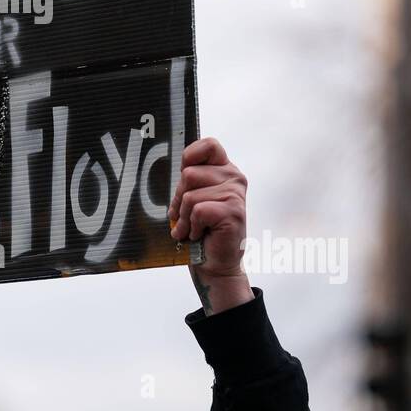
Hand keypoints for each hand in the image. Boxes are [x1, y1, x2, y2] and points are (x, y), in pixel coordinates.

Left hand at [169, 137, 253, 314]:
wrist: (215, 265)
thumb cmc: (201, 232)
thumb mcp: (193, 199)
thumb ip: (189, 181)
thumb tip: (175, 167)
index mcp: (225, 170)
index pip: (209, 145)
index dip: (190, 155)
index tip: (183, 171)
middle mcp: (234, 178)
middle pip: (189, 173)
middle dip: (179, 199)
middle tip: (186, 217)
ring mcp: (235, 194)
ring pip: (190, 195)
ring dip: (185, 217)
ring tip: (193, 228)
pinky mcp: (233, 211)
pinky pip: (197, 210)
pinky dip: (193, 227)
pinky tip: (201, 234)